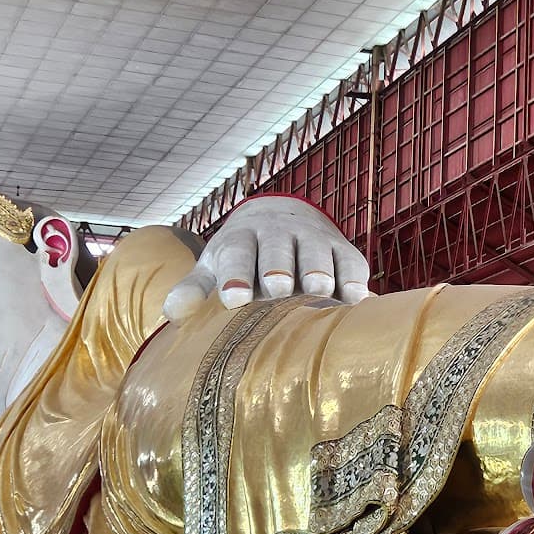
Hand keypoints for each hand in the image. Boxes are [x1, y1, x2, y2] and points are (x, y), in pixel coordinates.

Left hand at [163, 197, 369, 320]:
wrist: (283, 219)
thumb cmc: (243, 257)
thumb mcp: (215, 268)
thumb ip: (195, 289)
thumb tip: (173, 313)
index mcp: (242, 238)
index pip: (236, 252)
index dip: (235, 273)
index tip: (233, 298)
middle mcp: (279, 232)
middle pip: (278, 248)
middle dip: (278, 266)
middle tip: (278, 289)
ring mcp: (314, 239)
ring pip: (317, 252)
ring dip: (319, 270)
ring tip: (320, 291)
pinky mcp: (345, 251)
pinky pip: (352, 264)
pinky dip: (356, 282)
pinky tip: (360, 301)